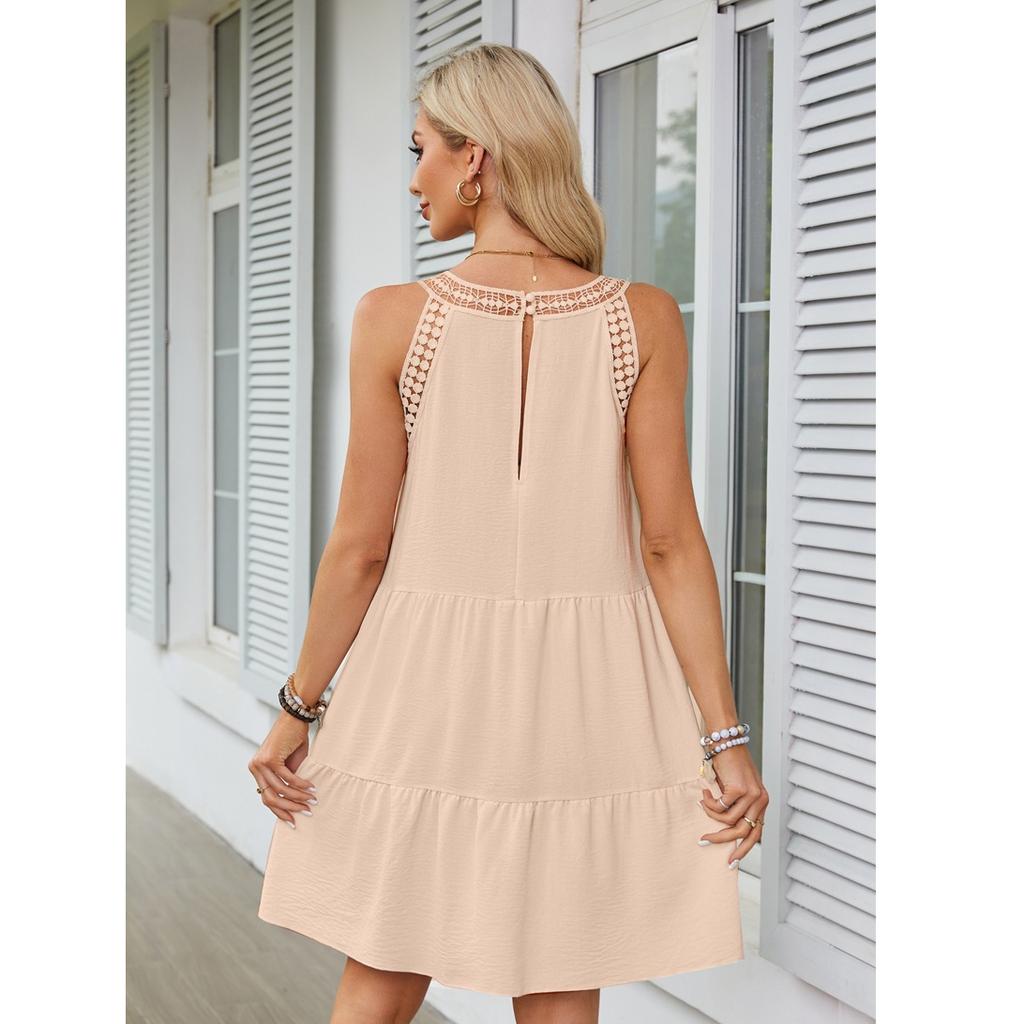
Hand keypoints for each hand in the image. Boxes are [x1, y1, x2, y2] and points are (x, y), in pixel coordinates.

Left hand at [248, 712, 318, 826]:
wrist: (294, 717)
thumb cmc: (293, 739)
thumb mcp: (290, 764)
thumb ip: (288, 780)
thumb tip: (295, 801)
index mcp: (257, 771)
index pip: (266, 797)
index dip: (280, 811)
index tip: (294, 820)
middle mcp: (255, 768)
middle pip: (270, 798)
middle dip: (289, 808)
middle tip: (306, 813)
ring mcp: (260, 764)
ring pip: (279, 790)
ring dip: (298, 797)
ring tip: (312, 800)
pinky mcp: (270, 759)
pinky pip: (287, 778)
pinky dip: (300, 785)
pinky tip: (311, 787)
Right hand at [697, 745, 768, 865]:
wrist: (727, 740)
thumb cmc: (729, 762)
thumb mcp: (736, 787)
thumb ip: (736, 805)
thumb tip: (724, 828)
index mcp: (762, 801)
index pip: (756, 833)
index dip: (744, 848)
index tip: (731, 860)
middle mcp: (761, 800)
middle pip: (743, 832)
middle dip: (723, 841)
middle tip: (705, 841)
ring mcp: (752, 795)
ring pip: (728, 820)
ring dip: (711, 814)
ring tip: (703, 801)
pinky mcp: (740, 789)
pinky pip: (720, 807)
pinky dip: (709, 803)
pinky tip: (705, 792)